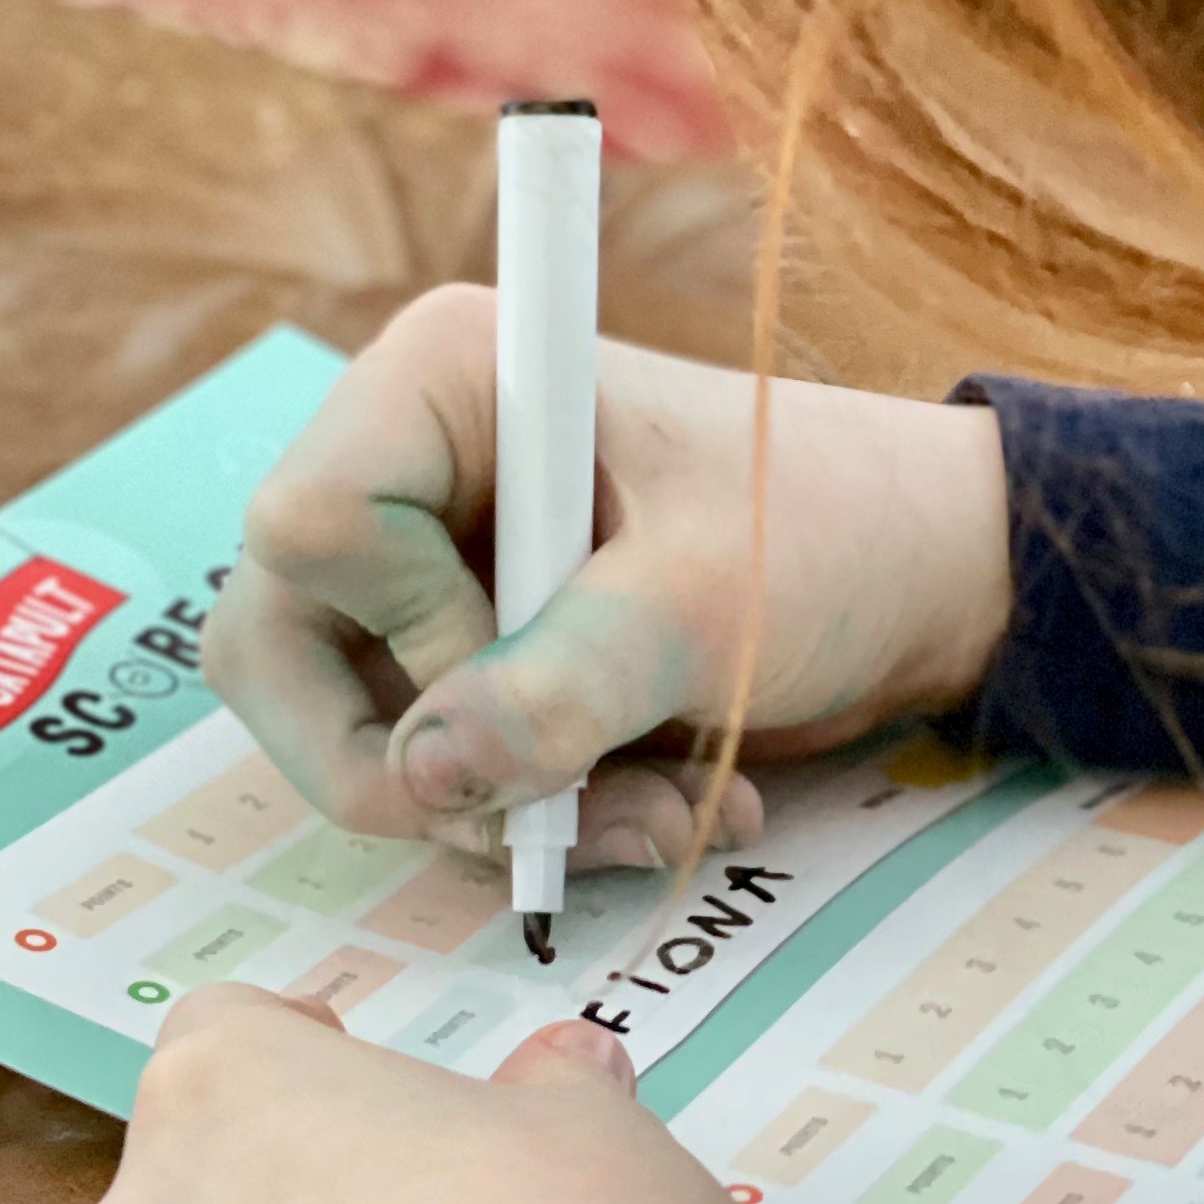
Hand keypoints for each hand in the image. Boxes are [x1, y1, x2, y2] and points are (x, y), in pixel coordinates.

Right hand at [201, 284, 1011, 871]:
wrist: (925, 574)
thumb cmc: (826, 530)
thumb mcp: (702, 608)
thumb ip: (563, 687)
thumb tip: (425, 777)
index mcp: (441, 381)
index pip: (311, 525)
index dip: (407, 632)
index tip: (539, 667)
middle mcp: (404, 464)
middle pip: (278, 645)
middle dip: (411, 769)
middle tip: (542, 823)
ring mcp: (425, 568)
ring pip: (354, 730)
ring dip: (493, 812)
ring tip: (654, 815)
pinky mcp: (466, 653)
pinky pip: (427, 766)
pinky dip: (526, 816)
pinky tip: (652, 807)